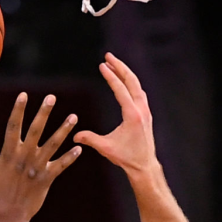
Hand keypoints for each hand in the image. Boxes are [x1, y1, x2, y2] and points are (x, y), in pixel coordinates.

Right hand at [0, 94, 79, 221]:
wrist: (8, 217)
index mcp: (8, 154)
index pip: (13, 127)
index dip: (18, 110)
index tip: (23, 95)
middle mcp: (24, 158)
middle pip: (36, 130)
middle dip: (44, 113)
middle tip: (51, 97)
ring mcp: (37, 168)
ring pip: (53, 145)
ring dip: (64, 130)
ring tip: (74, 116)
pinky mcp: (46, 180)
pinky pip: (60, 166)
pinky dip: (70, 157)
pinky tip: (79, 148)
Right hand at [73, 53, 158, 176]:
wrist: (144, 166)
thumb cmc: (126, 158)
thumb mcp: (106, 148)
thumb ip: (90, 139)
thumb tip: (74, 135)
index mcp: (132, 115)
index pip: (120, 89)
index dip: (110, 76)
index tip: (102, 64)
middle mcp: (141, 110)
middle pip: (132, 81)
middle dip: (120, 67)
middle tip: (108, 55)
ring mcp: (146, 111)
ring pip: (137, 85)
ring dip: (126, 73)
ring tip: (114, 64)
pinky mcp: (146, 114)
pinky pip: (139, 92)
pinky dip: (131, 83)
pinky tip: (124, 81)